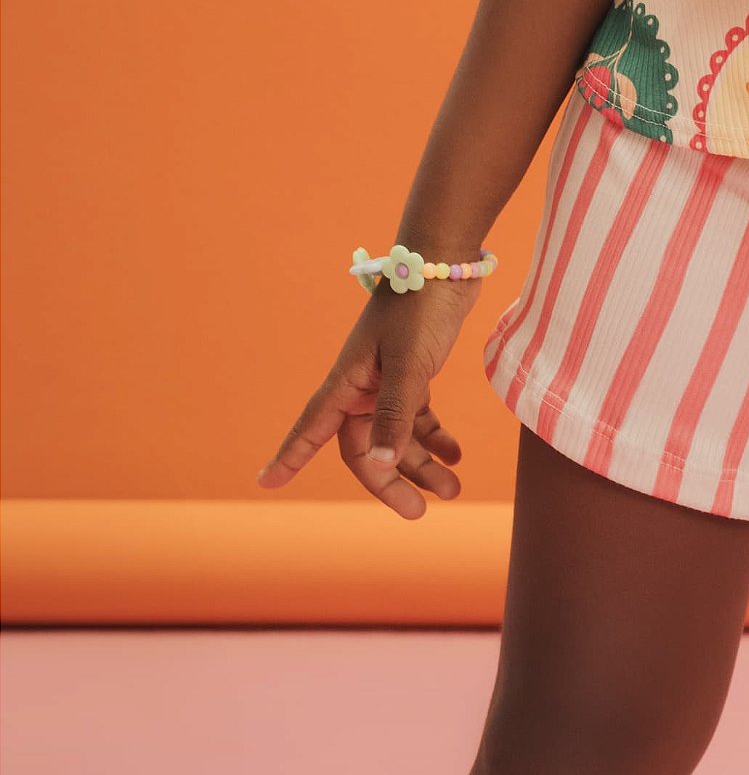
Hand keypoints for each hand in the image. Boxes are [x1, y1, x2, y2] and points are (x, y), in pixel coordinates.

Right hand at [256, 283, 476, 519]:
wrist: (448, 262)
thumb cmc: (420, 307)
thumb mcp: (409, 364)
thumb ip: (395, 412)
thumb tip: (378, 462)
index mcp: (349, 382)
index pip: (313, 429)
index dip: (289, 456)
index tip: (265, 482)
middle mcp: (363, 385)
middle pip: (367, 447)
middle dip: (392, 480)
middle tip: (420, 512)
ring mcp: (389, 380)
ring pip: (397, 435)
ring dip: (422, 463)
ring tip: (452, 489)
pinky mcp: (415, 372)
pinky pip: (417, 416)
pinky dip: (435, 437)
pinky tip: (455, 455)